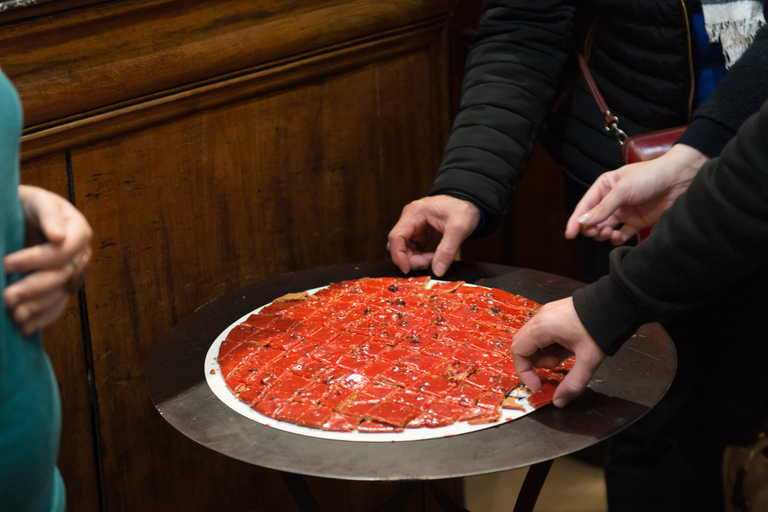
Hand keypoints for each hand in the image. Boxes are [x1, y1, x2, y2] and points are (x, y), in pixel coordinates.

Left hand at [3, 185, 92, 334]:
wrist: (20, 215)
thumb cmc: (25, 205)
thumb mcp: (36, 201)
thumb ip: (48, 214)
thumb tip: (58, 237)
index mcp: (77, 229)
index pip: (64, 250)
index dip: (37, 259)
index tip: (8, 263)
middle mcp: (80, 253)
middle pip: (63, 275)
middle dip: (34, 288)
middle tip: (7, 297)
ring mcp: (73, 272)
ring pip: (60, 294)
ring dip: (37, 307)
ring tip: (14, 316)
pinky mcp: (63, 286)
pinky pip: (59, 305)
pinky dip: (43, 318)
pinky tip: (25, 327)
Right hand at [387, 195, 479, 276]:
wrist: (468, 203)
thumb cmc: (463, 210)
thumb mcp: (459, 230)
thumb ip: (447, 251)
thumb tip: (437, 271)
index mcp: (415, 212)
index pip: (396, 236)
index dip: (398, 255)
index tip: (407, 269)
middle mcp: (410, 217)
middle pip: (397, 244)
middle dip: (409, 258)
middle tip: (428, 263)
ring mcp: (412, 224)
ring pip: (402, 248)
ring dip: (414, 258)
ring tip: (432, 259)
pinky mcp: (417, 231)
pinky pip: (410, 248)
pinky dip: (418, 256)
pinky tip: (432, 256)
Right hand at [511, 298, 605, 406]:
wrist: (616, 302)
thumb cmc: (599, 328)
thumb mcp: (588, 361)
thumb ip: (572, 384)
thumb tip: (558, 402)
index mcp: (542, 328)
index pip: (518, 352)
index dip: (524, 372)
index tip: (538, 385)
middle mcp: (539, 318)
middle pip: (522, 345)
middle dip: (534, 362)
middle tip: (553, 369)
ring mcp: (546, 313)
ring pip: (533, 339)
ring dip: (544, 353)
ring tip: (565, 356)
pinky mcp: (554, 312)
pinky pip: (543, 332)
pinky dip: (550, 344)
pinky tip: (568, 347)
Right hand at [565, 144, 707, 244]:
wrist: (679, 179)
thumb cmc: (649, 177)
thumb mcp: (622, 190)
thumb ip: (602, 208)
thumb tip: (582, 223)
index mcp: (604, 187)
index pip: (585, 206)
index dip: (575, 221)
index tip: (569, 234)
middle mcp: (611, 200)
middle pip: (593, 220)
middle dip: (591, 228)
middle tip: (597, 231)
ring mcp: (624, 212)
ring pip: (605, 229)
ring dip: (603, 234)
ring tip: (609, 232)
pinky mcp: (637, 222)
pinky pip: (621, 234)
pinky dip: (617, 238)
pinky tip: (619, 236)